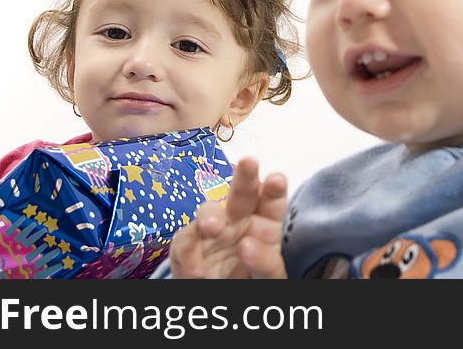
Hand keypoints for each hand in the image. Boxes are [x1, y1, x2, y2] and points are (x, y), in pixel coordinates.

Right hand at [169, 157, 287, 277]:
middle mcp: (238, 221)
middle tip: (249, 162)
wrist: (220, 300)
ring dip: (209, 216)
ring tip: (213, 227)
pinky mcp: (187, 249)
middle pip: (242, 194)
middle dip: (245, 176)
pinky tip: (199, 271)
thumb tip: (247, 245)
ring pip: (207, 212)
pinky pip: (185, 244)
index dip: (274, 188)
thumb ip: (265, 262)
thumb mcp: (268, 277)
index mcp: (264, 224)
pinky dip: (189, 255)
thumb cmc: (250, 281)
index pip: (271, 201)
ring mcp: (211, 232)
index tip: (277, 179)